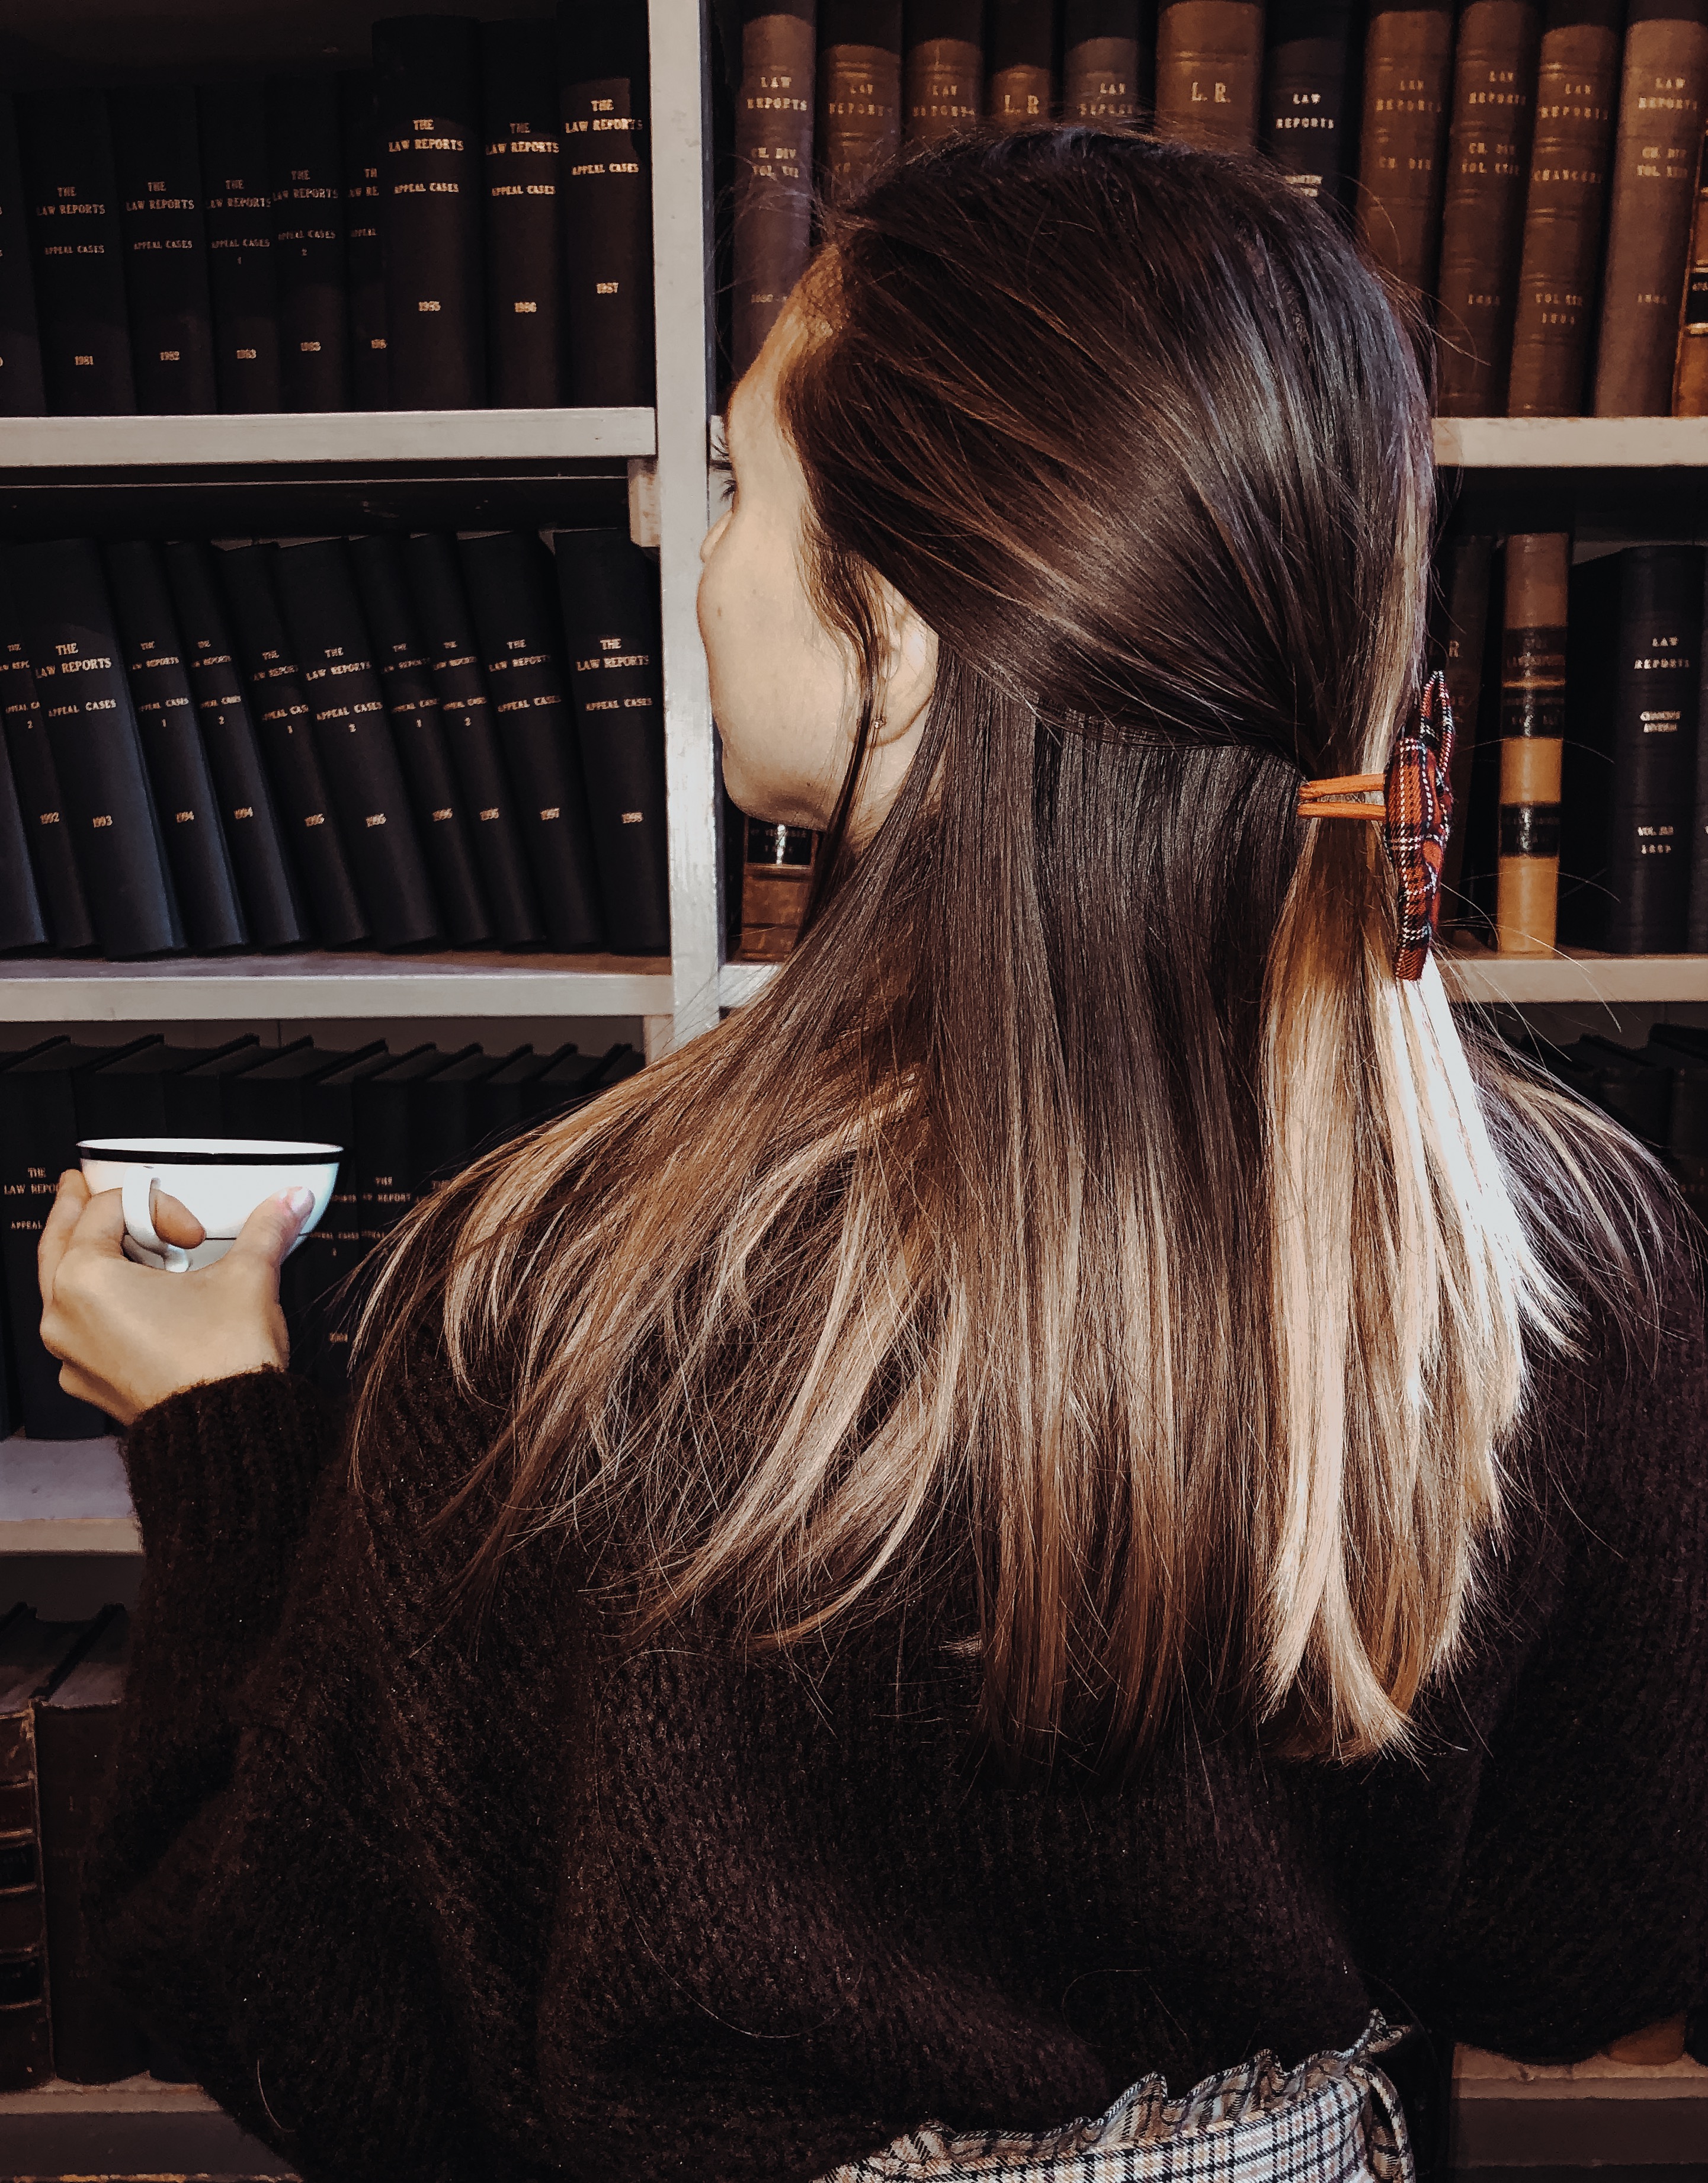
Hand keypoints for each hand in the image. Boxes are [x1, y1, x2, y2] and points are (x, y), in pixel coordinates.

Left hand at [38, 1171, 311, 1426]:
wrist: (227, 1436)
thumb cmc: (223, 1362)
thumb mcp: (247, 1279)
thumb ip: (265, 1230)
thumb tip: (291, 1200)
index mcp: (87, 1279)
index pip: (109, 1211)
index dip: (157, 1207)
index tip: (195, 1230)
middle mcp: (64, 1315)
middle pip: (59, 1242)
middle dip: (74, 1211)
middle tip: (77, 1186)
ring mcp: (72, 1353)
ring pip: (63, 1289)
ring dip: (84, 1260)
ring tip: (108, 1246)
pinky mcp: (90, 1380)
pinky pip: (81, 1329)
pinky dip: (97, 1307)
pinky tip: (126, 1304)